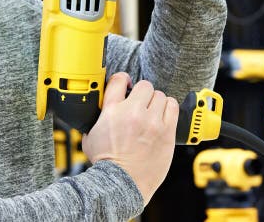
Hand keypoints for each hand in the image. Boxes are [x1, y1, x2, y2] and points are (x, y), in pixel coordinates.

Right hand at [82, 72, 178, 205]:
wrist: (122, 184)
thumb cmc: (106, 164)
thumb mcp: (91, 136)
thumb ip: (96, 119)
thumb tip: (97, 110)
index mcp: (112, 111)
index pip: (119, 79)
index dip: (124, 80)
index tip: (126, 85)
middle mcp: (133, 113)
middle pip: (144, 85)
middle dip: (142, 93)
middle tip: (141, 104)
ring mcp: (151, 122)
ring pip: (160, 95)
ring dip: (156, 102)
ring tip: (152, 113)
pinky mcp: (166, 132)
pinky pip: (173, 106)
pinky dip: (168, 108)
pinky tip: (163, 116)